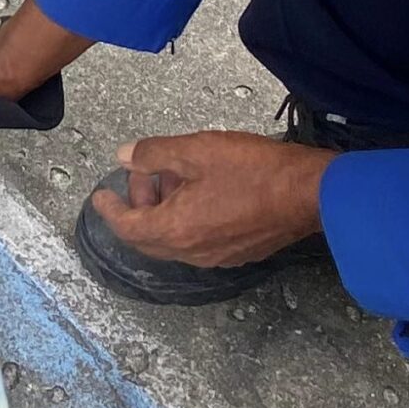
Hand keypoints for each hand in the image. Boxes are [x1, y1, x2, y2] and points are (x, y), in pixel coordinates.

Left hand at [90, 131, 334, 267]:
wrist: (308, 193)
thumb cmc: (251, 170)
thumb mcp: (195, 150)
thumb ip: (154, 154)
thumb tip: (124, 157)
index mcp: (176, 230)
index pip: (128, 228)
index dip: (110, 210)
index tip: (100, 196)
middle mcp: (193, 252)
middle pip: (149, 238)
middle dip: (138, 207)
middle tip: (142, 174)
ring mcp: (218, 257)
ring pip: (175, 239)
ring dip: (164, 211)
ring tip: (173, 175)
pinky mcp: (239, 252)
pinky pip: (198, 241)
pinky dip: (185, 219)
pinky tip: (199, 191)